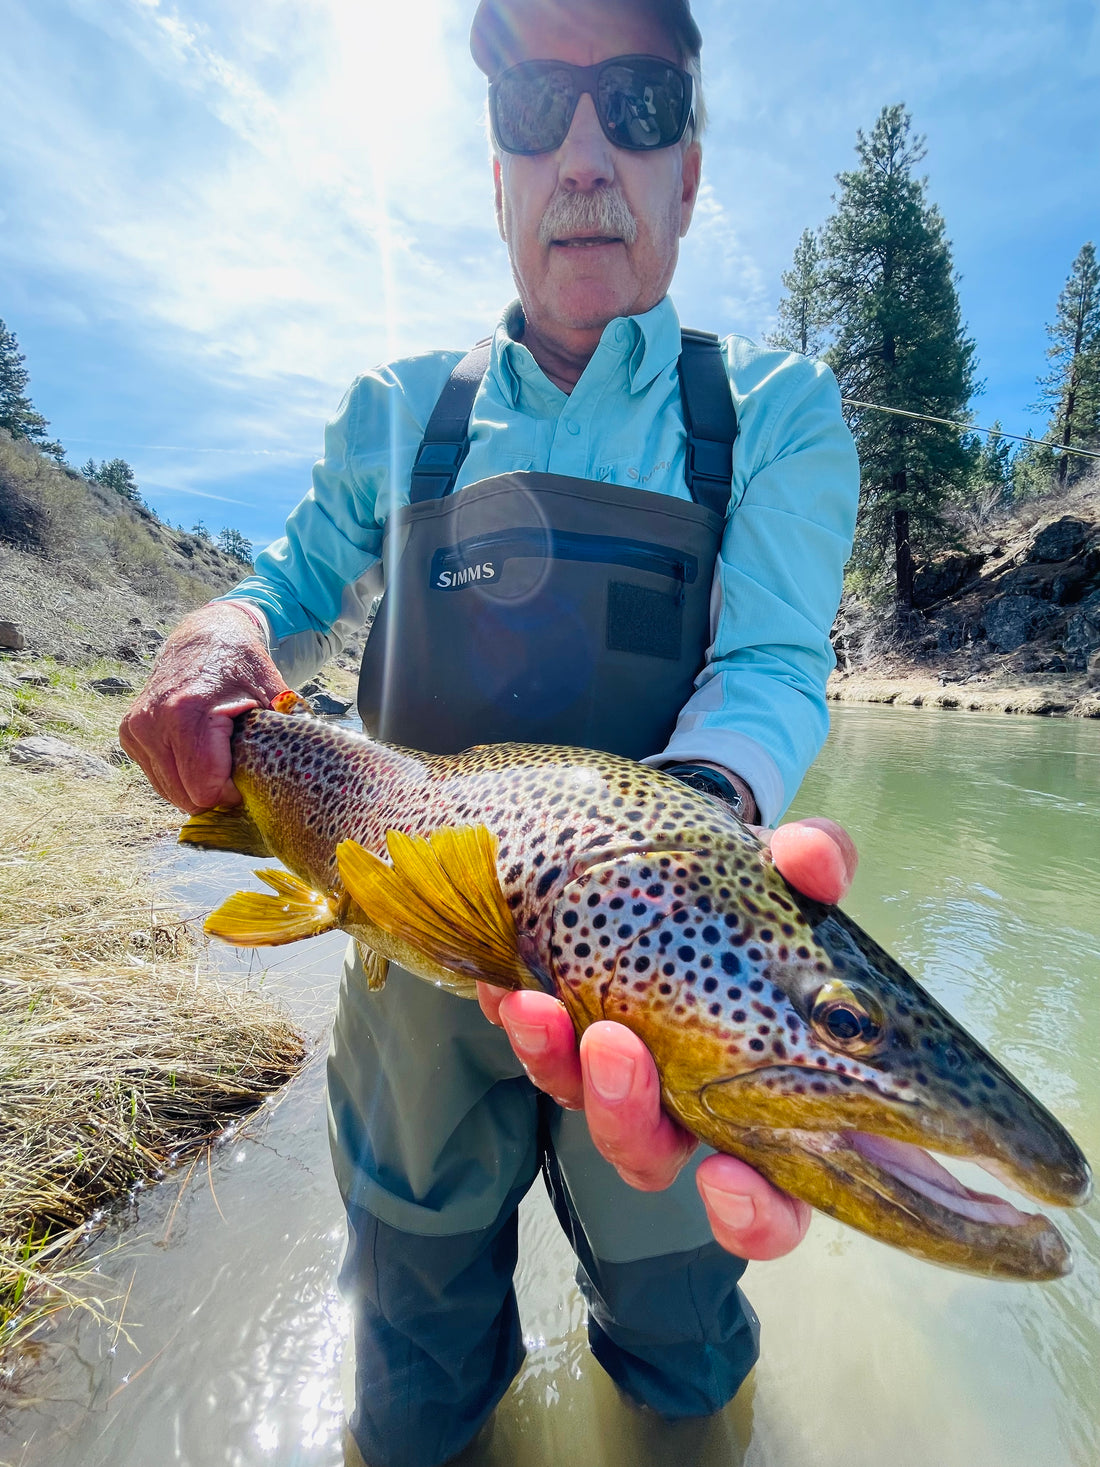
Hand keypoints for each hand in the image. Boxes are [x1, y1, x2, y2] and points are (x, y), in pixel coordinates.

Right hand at [119, 603, 289, 812]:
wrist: (205, 636)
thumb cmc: (241, 665)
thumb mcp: (272, 693)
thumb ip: (285, 731)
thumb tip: (306, 770)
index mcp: (187, 713)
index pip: (203, 788)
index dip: (230, 796)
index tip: (247, 782)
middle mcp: (153, 722)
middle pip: (185, 796)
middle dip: (214, 794)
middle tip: (236, 774)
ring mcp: (136, 729)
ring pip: (169, 791)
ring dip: (195, 787)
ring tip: (218, 762)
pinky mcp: (129, 734)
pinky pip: (158, 777)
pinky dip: (180, 776)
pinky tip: (198, 756)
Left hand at [478, 816, 857, 1258]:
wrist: (688, 859)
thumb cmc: (764, 895)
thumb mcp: (793, 872)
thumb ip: (815, 865)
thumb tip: (812, 858)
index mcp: (768, 1101)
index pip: (771, 1204)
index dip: (751, 1215)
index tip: (724, 1177)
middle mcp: (688, 1104)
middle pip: (650, 1156)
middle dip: (625, 1116)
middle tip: (614, 1047)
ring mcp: (618, 1074)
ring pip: (580, 1102)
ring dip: (553, 1061)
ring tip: (535, 1004)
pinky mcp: (563, 1033)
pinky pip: (531, 1043)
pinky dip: (515, 1016)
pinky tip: (504, 977)